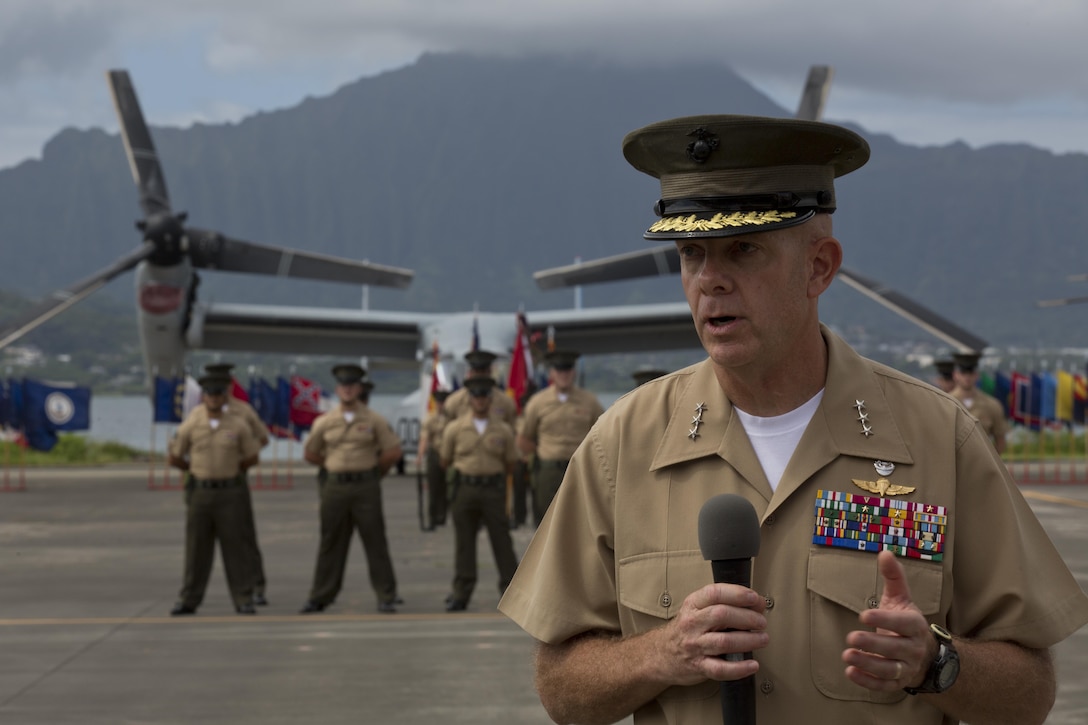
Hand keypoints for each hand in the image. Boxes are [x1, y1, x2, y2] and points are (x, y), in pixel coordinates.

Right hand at [658, 583, 768, 686]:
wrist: (661, 654)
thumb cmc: (686, 630)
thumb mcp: (698, 610)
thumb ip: (724, 605)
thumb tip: (758, 605)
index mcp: (693, 605)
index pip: (714, 593)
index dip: (737, 594)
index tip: (755, 598)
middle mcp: (692, 623)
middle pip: (722, 615)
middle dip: (747, 618)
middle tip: (762, 622)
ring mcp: (694, 645)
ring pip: (724, 641)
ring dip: (748, 640)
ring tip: (763, 639)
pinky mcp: (699, 666)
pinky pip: (720, 669)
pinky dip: (739, 668)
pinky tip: (752, 665)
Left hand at [842, 550, 935, 690]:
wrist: (925, 656)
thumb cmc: (905, 623)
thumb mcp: (901, 598)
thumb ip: (893, 577)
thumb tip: (884, 552)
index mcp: (915, 625)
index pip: (902, 624)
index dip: (884, 619)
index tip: (863, 615)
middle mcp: (913, 648)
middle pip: (894, 648)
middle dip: (872, 644)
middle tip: (850, 637)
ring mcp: (907, 667)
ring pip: (890, 669)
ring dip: (868, 664)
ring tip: (847, 655)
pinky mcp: (898, 683)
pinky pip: (885, 686)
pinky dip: (868, 682)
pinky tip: (850, 672)